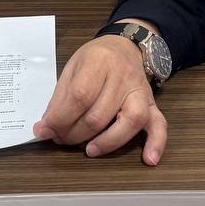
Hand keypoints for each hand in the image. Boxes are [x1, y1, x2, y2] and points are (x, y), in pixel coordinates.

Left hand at [34, 34, 166, 165]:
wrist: (124, 46)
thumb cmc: (95, 58)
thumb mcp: (72, 67)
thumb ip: (60, 98)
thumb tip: (45, 129)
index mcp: (99, 61)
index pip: (79, 96)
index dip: (60, 119)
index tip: (45, 131)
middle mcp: (123, 76)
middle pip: (100, 115)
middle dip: (75, 134)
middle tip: (61, 139)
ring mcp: (140, 91)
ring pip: (130, 121)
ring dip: (107, 142)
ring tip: (89, 150)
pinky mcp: (152, 104)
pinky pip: (159, 124)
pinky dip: (156, 143)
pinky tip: (149, 159)